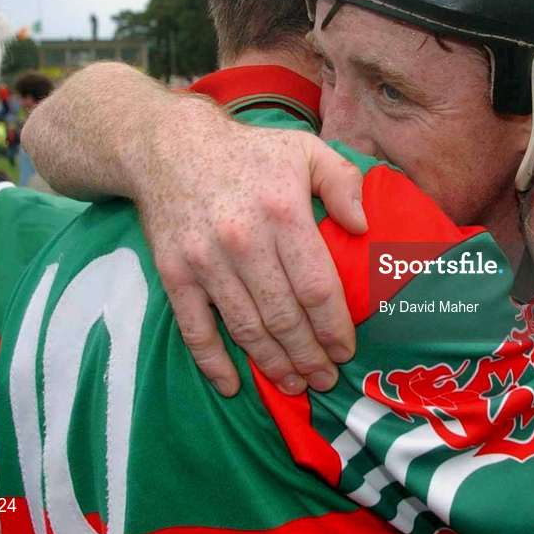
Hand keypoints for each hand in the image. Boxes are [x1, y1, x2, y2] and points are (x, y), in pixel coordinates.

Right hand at [138, 103, 367, 396]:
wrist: (169, 147)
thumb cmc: (249, 152)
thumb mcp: (305, 150)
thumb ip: (342, 182)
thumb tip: (364, 226)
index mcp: (283, 213)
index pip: (317, 287)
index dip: (334, 327)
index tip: (346, 351)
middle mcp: (244, 241)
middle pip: (284, 316)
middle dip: (309, 356)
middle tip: (325, 380)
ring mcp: (205, 261)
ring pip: (245, 328)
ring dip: (273, 365)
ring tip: (295, 385)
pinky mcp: (174, 274)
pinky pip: (194, 329)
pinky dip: (213, 362)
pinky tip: (233, 385)